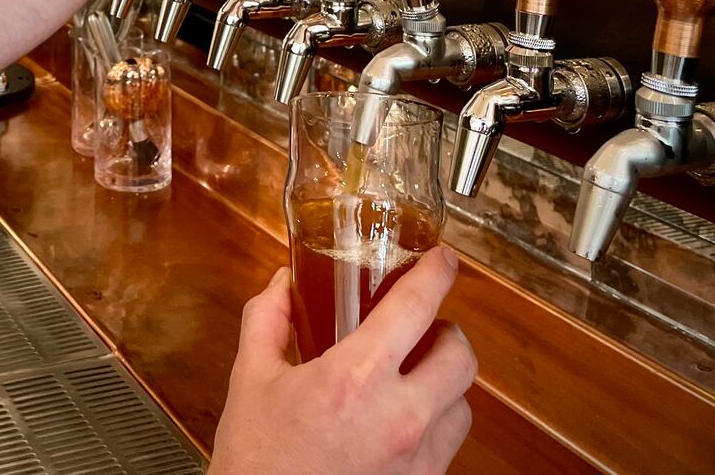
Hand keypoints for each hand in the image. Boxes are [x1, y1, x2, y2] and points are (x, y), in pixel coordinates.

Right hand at [209, 247, 475, 474]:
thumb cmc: (256, 461)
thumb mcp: (251, 380)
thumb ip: (268, 321)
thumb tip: (280, 282)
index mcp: (355, 379)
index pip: (416, 308)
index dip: (437, 274)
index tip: (442, 259)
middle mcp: (399, 418)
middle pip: (461, 355)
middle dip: (446, 332)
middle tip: (421, 328)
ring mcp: (417, 460)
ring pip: (463, 403)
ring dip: (444, 382)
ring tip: (410, 378)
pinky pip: (449, 445)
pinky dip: (435, 423)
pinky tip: (400, 421)